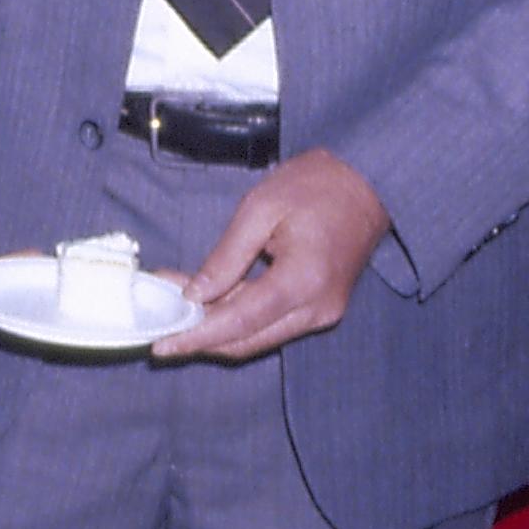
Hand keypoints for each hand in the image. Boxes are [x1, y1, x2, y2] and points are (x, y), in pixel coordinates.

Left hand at [149, 148, 388, 361]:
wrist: (369, 183)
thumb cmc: (316, 186)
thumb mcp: (261, 208)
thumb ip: (227, 256)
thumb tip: (195, 295)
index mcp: (303, 281)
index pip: (240, 322)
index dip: (197, 336)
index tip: (161, 346)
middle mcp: (317, 309)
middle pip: (248, 340)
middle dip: (201, 336)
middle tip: (160, 322)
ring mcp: (323, 313)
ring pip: (259, 336)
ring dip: (217, 327)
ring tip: (177, 304)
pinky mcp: (321, 308)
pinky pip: (273, 323)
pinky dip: (239, 317)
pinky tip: (209, 300)